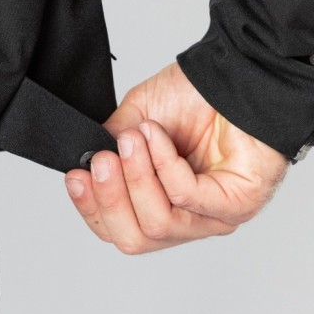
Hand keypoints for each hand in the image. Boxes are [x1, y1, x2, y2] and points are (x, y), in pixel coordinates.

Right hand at [64, 61, 289, 253]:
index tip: (77, 175)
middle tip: (103, 161)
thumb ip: (109, 149)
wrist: (236, 74)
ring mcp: (212, 217)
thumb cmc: (196, 97)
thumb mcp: (133, 121)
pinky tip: (158, 136)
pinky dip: (164, 164)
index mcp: (160, 205)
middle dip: (110, 200)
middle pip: (133, 239)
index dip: (91, 208)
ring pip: (157, 224)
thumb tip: (85, 167)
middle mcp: (186, 219)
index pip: (117, 229)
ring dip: (137, 178)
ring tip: (134, 140)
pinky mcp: (236, 205)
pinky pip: (185, 197)